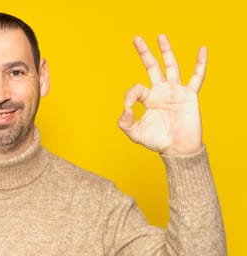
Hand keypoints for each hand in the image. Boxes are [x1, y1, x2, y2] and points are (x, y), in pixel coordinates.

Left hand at [118, 35, 206, 154]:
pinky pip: (197, 76)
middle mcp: (161, 92)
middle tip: (136, 38)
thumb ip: (125, 123)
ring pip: (171, 66)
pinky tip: (202, 49)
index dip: (129, 96)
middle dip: (144, 53)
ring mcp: (175, 91)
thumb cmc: (158, 141)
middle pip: (152, 67)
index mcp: (148, 99)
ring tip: (160, 36)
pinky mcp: (189, 95)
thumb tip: (124, 110)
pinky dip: (200, 63)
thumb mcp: (136, 134)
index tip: (128, 107)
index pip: (136, 89)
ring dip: (166, 51)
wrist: (178, 149)